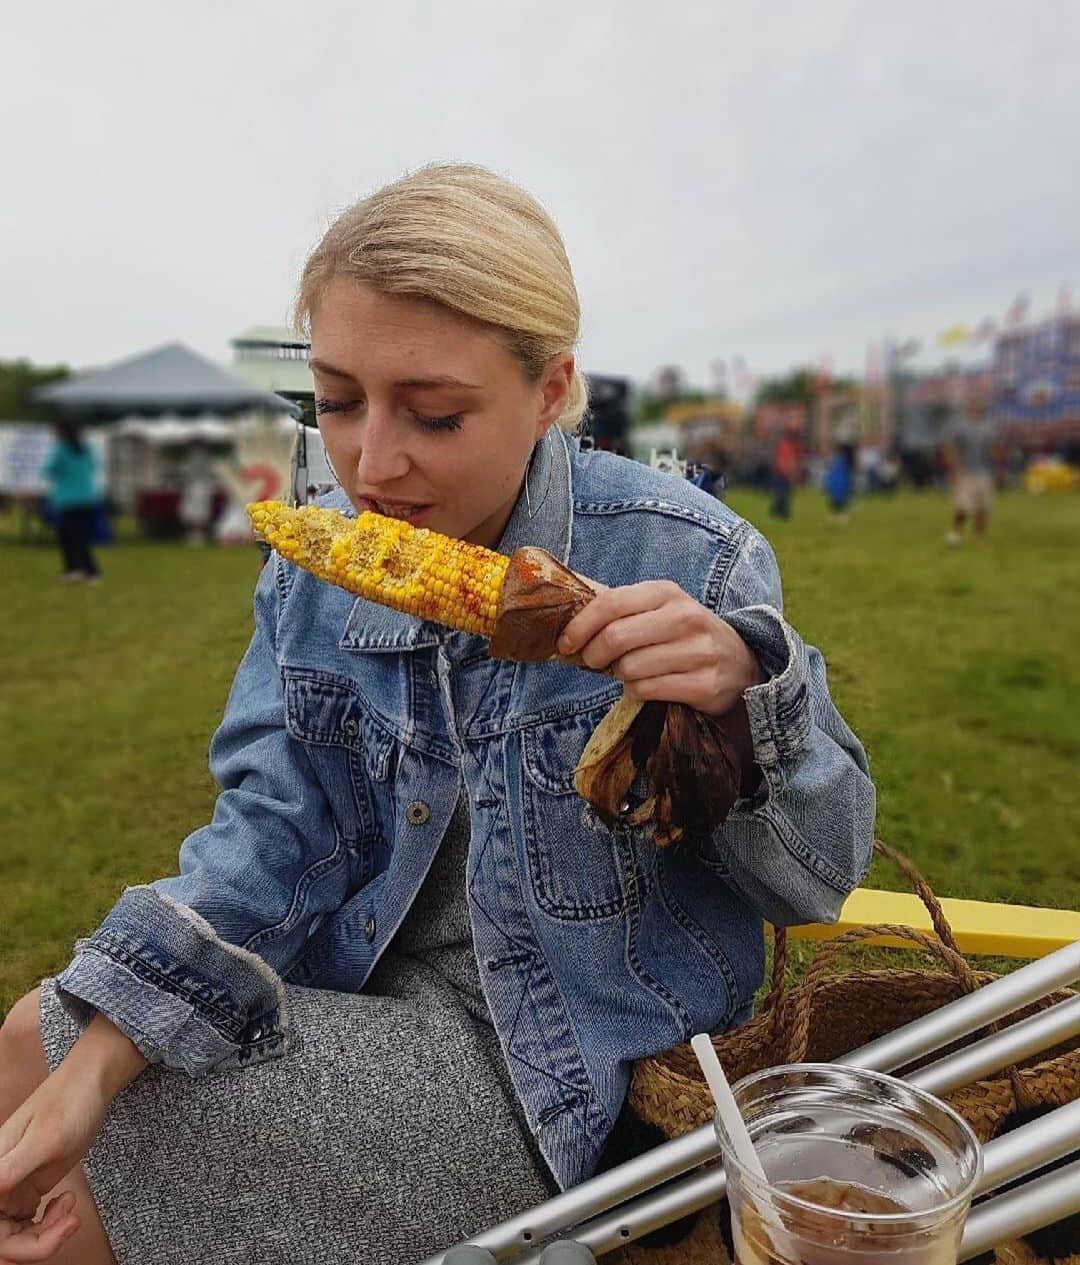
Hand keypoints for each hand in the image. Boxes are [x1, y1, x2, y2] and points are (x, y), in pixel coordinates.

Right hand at [0, 1066, 108, 1253]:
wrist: (91, 1084)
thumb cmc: (68, 1103)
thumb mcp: (44, 1139)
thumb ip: (10, 1170)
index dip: (11, 1245)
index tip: (40, 1225)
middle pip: (2, 1242)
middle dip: (35, 1245)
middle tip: (68, 1223)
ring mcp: (11, 1190)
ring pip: (14, 1238)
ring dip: (43, 1237)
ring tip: (70, 1213)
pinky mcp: (29, 1189)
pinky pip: (28, 1226)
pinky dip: (48, 1227)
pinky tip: (67, 1204)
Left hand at [557, 581, 763, 715]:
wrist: (740, 663)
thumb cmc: (683, 635)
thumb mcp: (659, 611)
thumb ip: (620, 612)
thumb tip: (568, 628)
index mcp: (667, 593)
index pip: (611, 603)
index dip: (580, 626)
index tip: (565, 644)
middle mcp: (685, 617)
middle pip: (615, 638)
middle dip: (593, 655)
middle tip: (593, 662)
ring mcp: (699, 651)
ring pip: (630, 668)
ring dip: (619, 676)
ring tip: (629, 672)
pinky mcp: (705, 684)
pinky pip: (648, 690)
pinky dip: (637, 692)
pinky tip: (646, 685)